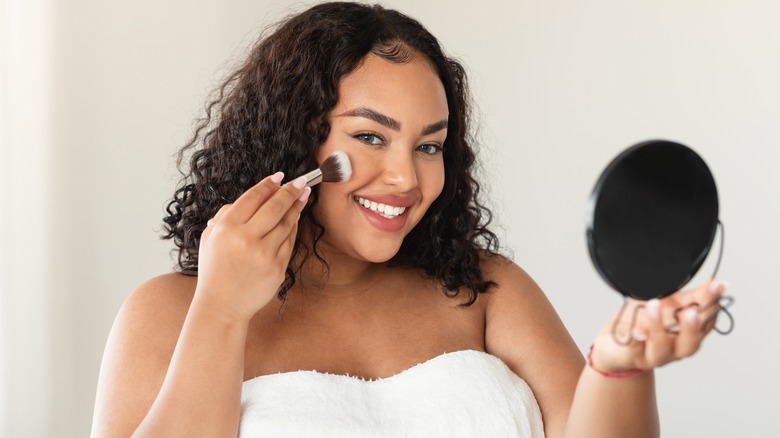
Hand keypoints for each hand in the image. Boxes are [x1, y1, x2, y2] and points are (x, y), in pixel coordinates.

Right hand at [193, 172, 310, 321]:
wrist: (221, 306)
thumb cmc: (215, 270)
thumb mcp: (210, 238)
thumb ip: (226, 215)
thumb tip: (256, 196)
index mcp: (226, 228)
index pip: (253, 198)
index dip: (268, 184)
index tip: (279, 176)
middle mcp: (246, 239)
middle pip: (275, 206)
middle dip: (290, 190)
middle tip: (301, 181)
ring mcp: (264, 254)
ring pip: (286, 223)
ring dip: (296, 207)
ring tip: (303, 196)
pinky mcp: (277, 268)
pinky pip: (289, 242)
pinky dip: (293, 228)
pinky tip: (296, 219)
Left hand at [589, 280, 728, 372]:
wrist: (615, 346)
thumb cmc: (645, 322)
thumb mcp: (669, 306)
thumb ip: (692, 297)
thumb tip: (717, 283)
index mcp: (688, 334)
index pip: (707, 322)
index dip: (713, 304)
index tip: (717, 286)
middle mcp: (675, 349)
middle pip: (690, 344)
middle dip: (691, 328)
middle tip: (690, 311)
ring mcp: (653, 355)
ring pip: (660, 347)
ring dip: (658, 327)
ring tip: (653, 305)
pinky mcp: (631, 357)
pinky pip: (633, 349)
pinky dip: (635, 339)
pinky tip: (635, 330)